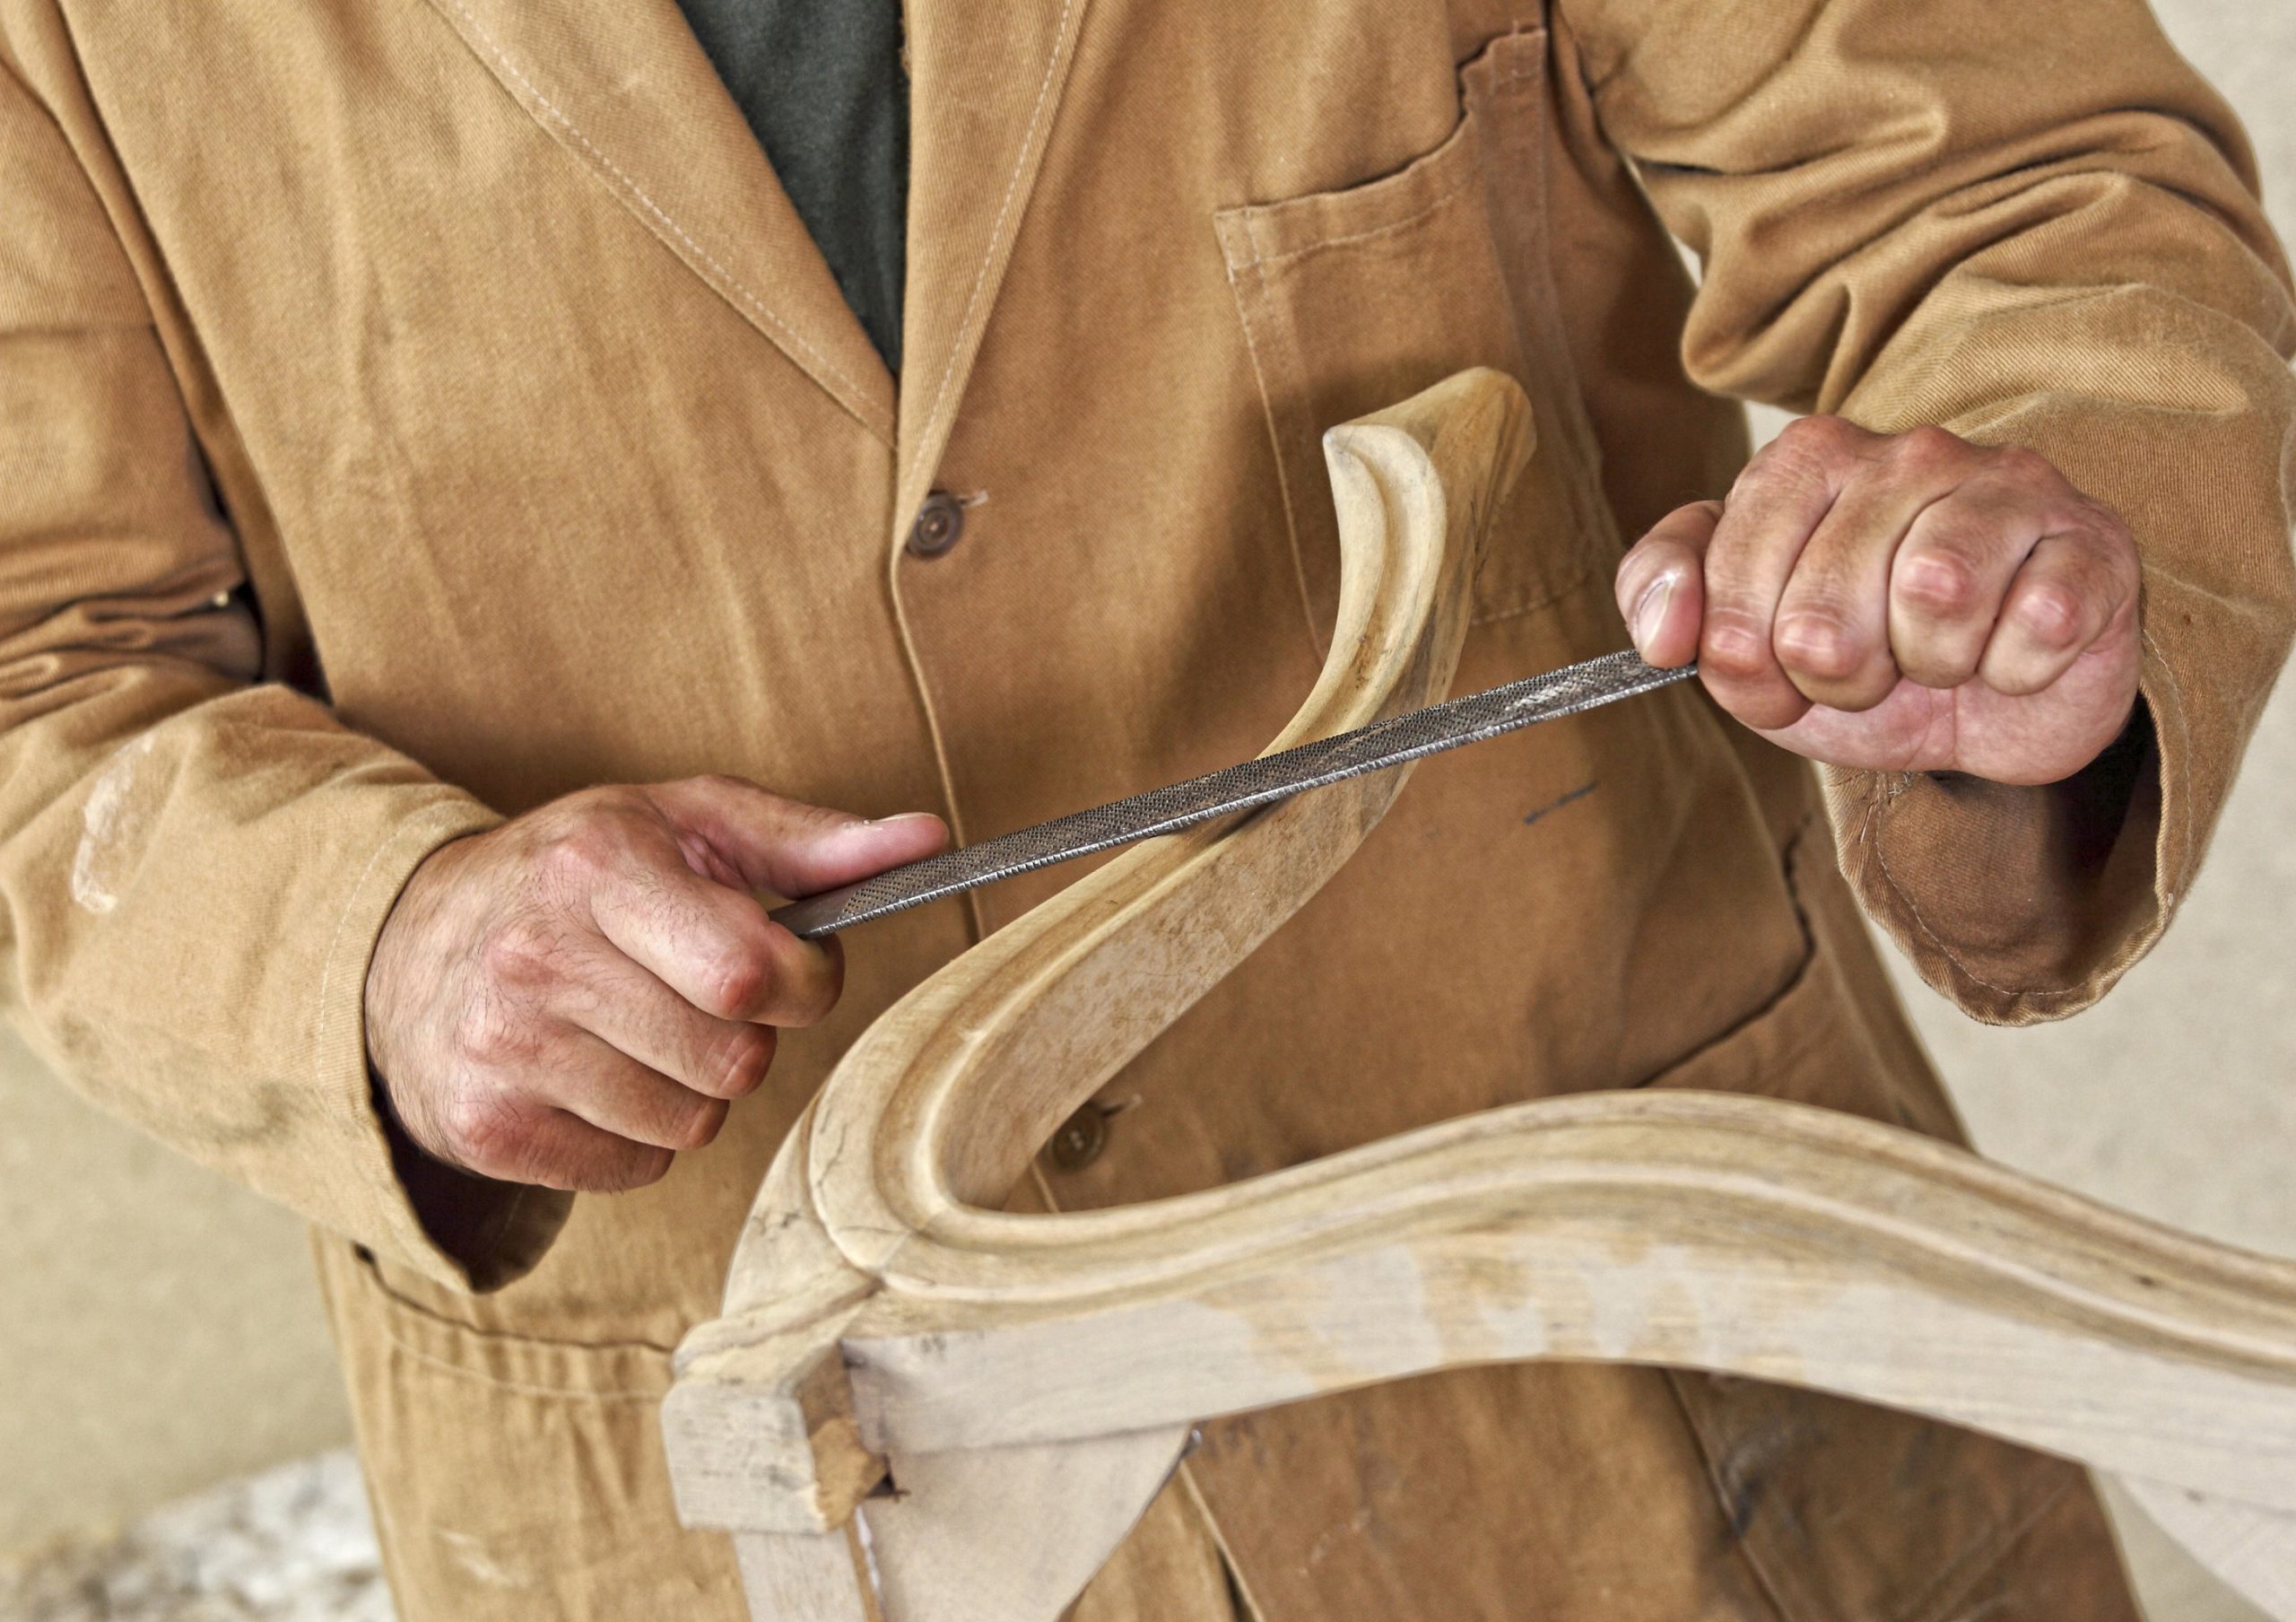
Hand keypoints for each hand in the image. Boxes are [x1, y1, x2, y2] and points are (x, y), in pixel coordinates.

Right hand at [365, 776, 945, 1191]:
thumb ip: (813, 843)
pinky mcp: (484, 1128)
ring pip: (694, 1122)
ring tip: (638, 1027)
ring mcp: (501, 1050)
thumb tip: (929, 842)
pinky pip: (637, 1167)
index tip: (788, 968)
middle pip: (733, 1062)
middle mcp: (537, 958)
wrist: (405, 941)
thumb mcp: (687, 824)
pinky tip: (593, 1072)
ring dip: (695, 1087)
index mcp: (596, 868)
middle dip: (746, 1036)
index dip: (803, 985)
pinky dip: (640, 1132)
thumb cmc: (580, 874)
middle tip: (699, 995)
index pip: (752, 975)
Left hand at [1614, 418, 2140, 785]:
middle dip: (1837, 674)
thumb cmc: (1862, 654)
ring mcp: (2010, 488)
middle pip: (1824, 606)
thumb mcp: (1740, 637)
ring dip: (1928, 665)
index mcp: (1810, 459)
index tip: (1777, 668)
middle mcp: (1910, 452)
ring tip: (1941, 655)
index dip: (1747, 652)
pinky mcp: (2093, 544)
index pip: (1731, 571)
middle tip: (1872, 668)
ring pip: (1935, 597)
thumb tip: (1664, 632)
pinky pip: (2035, 627)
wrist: (1988, 712)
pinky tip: (2013, 654)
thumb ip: (1664, 597)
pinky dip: (2014, 671)